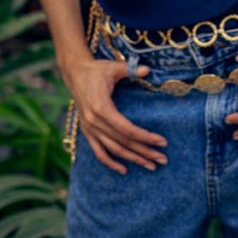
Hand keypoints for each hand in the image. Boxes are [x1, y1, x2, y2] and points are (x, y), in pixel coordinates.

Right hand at [61, 58, 168, 174]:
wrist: (74, 74)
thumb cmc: (97, 70)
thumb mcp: (113, 67)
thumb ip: (130, 69)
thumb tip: (147, 70)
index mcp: (101, 108)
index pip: (127, 129)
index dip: (145, 137)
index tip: (162, 142)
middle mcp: (94, 122)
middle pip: (123, 142)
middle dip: (144, 152)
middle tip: (163, 159)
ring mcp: (89, 129)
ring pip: (113, 150)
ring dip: (133, 159)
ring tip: (151, 165)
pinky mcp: (87, 131)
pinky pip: (99, 152)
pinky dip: (110, 162)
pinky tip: (124, 170)